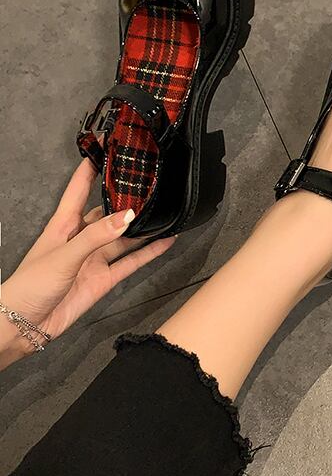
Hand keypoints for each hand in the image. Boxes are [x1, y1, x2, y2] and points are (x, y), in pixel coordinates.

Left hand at [0, 161, 174, 367]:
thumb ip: (96, 236)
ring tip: (164, 213)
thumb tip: (126, 217)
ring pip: (124, 238)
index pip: (79, 190)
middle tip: (148, 185)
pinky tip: (164, 242)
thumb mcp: (63, 255)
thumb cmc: (28, 287)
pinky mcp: (103, 279)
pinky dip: (149, 252)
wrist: (22, 325)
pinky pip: (131, 262)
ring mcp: (93, 259)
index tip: (104, 149)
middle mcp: (80, 239)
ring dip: (143, 228)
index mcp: (63, 225)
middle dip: (126, 200)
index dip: (91, 168)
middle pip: (107, 213)